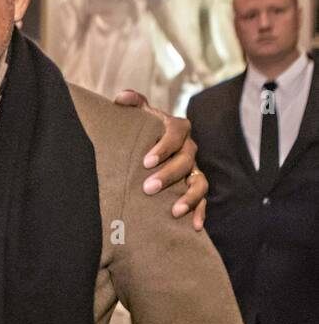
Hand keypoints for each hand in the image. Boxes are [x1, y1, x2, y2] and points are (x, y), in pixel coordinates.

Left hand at [112, 89, 206, 230]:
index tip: (146, 161)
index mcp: (176, 128)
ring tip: (175, 211)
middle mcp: (189, 148)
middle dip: (168, 175)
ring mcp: (194, 168)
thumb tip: (121, 98)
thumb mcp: (140, 115)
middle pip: (185, 161)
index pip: (176, 132)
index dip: (164, 146)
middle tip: (148, 188)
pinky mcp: (194, 186)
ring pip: (199, 182)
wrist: (151, 146)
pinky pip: (203, 199)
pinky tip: (193, 226)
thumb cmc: (143, 130)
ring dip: (189, 197)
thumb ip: (133, 104)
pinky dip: (199, 211)